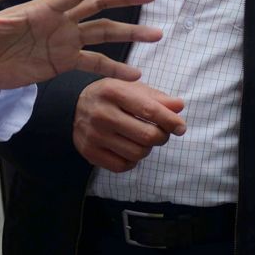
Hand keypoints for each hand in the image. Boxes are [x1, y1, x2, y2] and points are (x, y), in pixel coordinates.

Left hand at [0, 0, 159, 89]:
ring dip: (129, 33)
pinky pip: (94, 63)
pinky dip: (114, 68)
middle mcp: (59, 21)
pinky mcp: (64, 61)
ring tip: (157, 34)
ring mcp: (64, 40)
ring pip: (103, 32)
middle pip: (98, 5)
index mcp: (42, 9)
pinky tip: (135, 74)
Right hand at [72, 78, 186, 172]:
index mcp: (114, 92)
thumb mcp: (131, 88)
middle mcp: (102, 114)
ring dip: (148, 148)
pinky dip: (133, 160)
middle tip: (162, 133)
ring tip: (144, 139)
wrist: (73, 106)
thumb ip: (157, 97)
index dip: (170, 121)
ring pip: (137, 153)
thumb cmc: (111, 96)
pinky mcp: (90, 152)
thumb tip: (179, 106)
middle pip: (147, 136)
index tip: (181, 127)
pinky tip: (130, 149)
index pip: (150, 110)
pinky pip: (123, 166)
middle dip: (162, 136)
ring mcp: (94, 135)